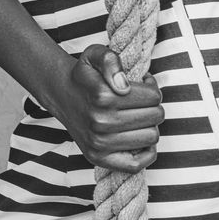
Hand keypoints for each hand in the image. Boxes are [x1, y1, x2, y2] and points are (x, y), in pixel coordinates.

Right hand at [56, 44, 163, 172]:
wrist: (63, 94)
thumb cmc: (86, 75)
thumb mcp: (95, 54)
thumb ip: (110, 60)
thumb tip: (124, 86)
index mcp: (103, 96)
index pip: (153, 96)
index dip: (152, 87)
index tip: (143, 84)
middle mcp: (100, 122)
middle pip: (155, 116)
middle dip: (153, 105)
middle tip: (141, 100)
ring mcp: (98, 143)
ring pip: (151, 137)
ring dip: (149, 125)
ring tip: (137, 115)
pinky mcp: (98, 158)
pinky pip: (135, 165)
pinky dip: (146, 152)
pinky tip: (140, 136)